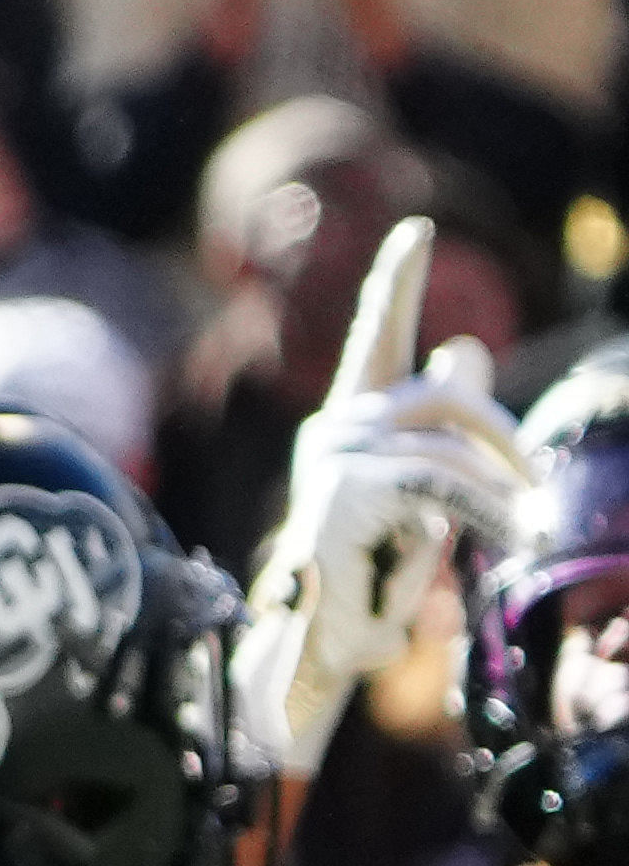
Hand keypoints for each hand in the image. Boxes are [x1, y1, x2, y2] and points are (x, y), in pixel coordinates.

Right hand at [245, 309, 524, 769]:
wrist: (328, 637)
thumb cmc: (375, 564)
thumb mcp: (422, 482)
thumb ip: (441, 423)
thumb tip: (468, 349)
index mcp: (352, 417)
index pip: (377, 335)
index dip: (397, 282)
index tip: (419, 229)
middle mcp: (337, 426)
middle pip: (443, 395)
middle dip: (503, 437)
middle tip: (538, 491)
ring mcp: (337, 457)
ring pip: (447, 443)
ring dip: (501, 489)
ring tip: (527, 530)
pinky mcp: (349, 492)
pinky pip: (439, 480)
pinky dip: (487, 507)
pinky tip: (512, 533)